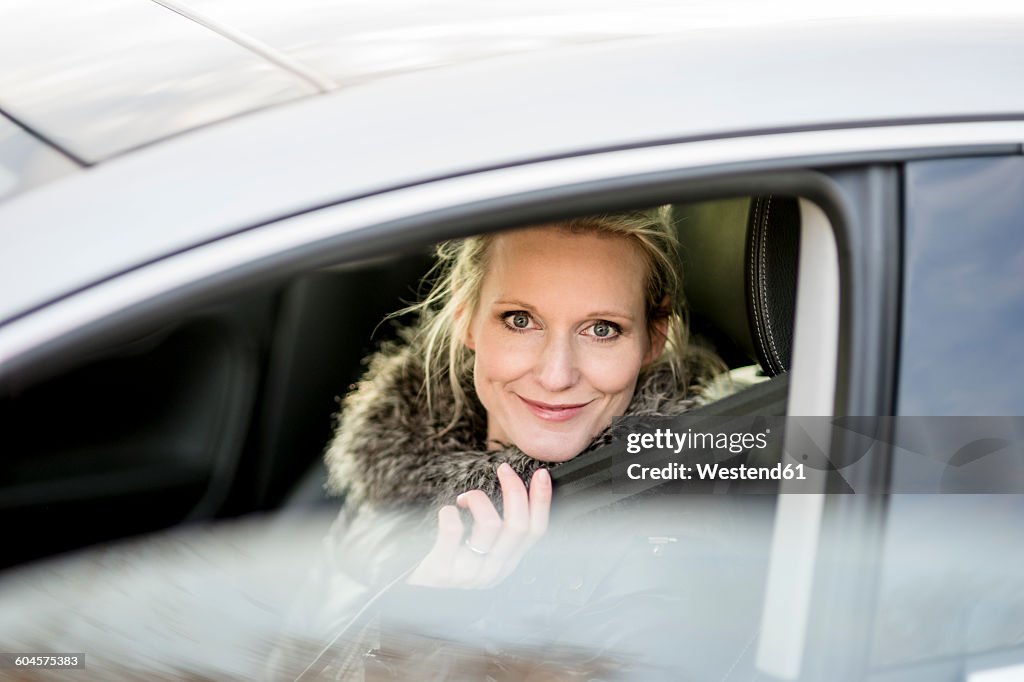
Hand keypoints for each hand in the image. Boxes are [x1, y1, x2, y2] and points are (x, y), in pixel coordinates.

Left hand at [407, 463, 550, 588]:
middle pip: (518, 526)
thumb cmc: (450, 563)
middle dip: (514, 490)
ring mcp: (468, 573)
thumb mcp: (483, 552)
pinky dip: (451, 512)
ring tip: (465, 498)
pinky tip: (447, 511)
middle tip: (503, 470)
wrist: (416, 597)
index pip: (536, 532)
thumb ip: (500, 532)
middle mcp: (493, 570)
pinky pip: (454, 530)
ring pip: (490, 524)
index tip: (540, 474)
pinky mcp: (442, 570)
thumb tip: (516, 490)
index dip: (541, 501)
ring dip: (478, 499)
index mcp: (507, 563)